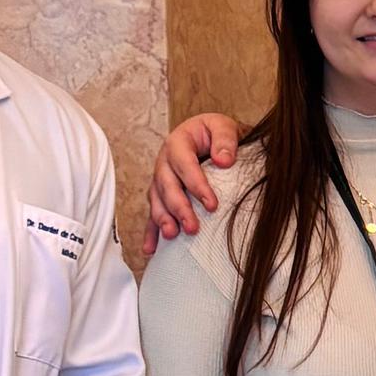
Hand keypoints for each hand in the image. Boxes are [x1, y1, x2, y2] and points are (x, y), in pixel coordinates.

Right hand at [146, 112, 239, 246]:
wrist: (209, 137)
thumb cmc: (216, 133)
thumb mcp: (223, 126)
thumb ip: (225, 139)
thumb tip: (224, 160)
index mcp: (178, 143)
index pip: (184, 164)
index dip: (197, 185)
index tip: (212, 204)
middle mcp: (164, 162)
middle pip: (167, 186)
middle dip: (179, 208)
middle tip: (193, 227)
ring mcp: (161, 179)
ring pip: (157, 200)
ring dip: (163, 219)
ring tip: (172, 235)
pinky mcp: (162, 195)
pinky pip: (153, 213)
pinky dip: (151, 232)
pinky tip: (151, 249)